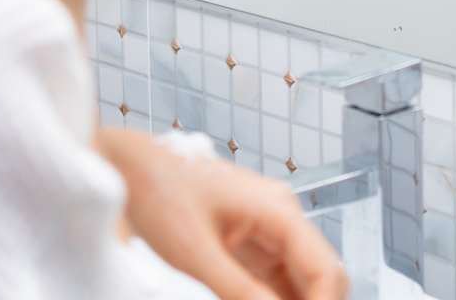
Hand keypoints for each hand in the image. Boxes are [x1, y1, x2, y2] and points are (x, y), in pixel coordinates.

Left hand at [99, 131, 347, 299]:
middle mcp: (282, 217)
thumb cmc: (158, 195)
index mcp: (279, 210)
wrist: (130, 168)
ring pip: (301, 281)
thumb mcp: (194, 254)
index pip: (325, 269)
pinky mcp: (250, 243)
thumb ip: (238, 290)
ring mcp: (268, 230)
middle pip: (320, 275)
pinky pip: (275, 280)